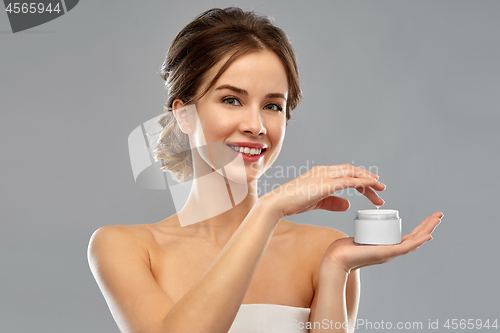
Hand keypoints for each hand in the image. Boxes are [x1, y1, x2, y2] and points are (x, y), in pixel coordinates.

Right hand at [261, 164, 385, 218]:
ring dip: (369, 181)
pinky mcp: (325, 184)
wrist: (277, 204)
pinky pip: (349, 181)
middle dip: (369, 179)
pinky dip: (362, 183)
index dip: (360, 178)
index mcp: (321, 172)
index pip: (346, 172)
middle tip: (381, 190)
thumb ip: (333, 203)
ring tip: (380, 190)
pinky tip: (371, 187)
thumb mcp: (317, 202)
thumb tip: (348, 205)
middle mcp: (324, 170)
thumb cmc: (293, 202)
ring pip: (353, 174)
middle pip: (352, 171)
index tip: (372, 187)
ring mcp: (324, 175)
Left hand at [322, 212, 443, 272]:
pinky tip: (427, 235)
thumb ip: (364, 233)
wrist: (336, 259)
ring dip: (427, 230)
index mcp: (388, 246)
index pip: (409, 236)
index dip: (420, 227)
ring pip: (414, 241)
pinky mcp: (386, 253)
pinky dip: (418, 242)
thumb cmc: (344, 249)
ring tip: (437, 219)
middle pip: (415, 237)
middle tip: (440, 215)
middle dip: (428, 226)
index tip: (430, 218)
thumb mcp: (360, 237)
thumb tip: (364, 226)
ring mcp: (390, 253)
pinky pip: (406, 247)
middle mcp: (392, 251)